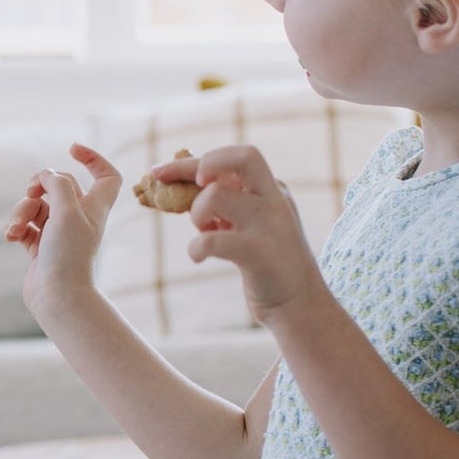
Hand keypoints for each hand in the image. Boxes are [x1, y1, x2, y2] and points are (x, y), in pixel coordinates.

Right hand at [7, 143, 119, 316]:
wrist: (58, 297)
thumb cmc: (69, 255)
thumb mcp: (66, 210)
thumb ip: (57, 184)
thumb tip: (45, 176)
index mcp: (94, 208)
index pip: (106, 176)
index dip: (93, 158)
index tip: (71, 149)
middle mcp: (78, 218)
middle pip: (59, 187)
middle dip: (39, 186)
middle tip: (31, 192)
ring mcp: (58, 233)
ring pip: (36, 206)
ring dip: (21, 211)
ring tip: (15, 228)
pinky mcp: (40, 248)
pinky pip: (25, 226)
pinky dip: (16, 228)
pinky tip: (11, 237)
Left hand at [175, 146, 324, 323]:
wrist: (298, 302)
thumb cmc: (264, 260)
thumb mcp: (250, 222)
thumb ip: (227, 200)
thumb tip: (180, 182)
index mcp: (270, 188)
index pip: (235, 156)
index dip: (192, 161)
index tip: (160, 172)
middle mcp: (274, 199)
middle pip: (243, 156)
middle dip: (203, 165)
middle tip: (193, 189)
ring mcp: (269, 224)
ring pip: (215, 196)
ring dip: (196, 214)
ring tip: (204, 231)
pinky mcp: (259, 253)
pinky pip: (212, 240)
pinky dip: (195, 247)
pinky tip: (199, 256)